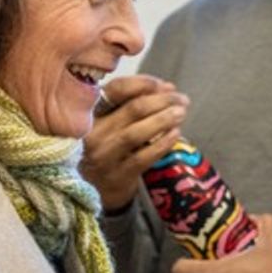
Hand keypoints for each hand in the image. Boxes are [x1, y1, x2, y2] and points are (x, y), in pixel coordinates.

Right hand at [81, 74, 188, 211]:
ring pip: (137, 132)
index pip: (116, 90)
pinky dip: (163, 143)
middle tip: (182, 100)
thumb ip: (133, 102)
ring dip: (164, 119)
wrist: (95, 189)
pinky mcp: (118, 175)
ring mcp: (104, 156)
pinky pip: (144, 156)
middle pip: (133, 109)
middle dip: (163, 100)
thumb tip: (168, 87)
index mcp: (89, 113)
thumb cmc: (108, 146)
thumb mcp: (110, 122)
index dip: (144, 83)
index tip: (166, 85)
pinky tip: (175, 134)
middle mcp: (92, 133)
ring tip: (181, 113)